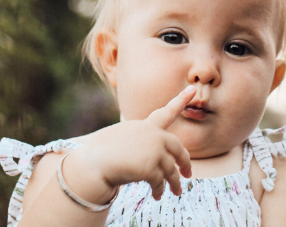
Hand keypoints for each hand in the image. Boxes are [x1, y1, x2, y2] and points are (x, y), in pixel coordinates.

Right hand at [70, 85, 195, 200]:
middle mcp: (153, 135)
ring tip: (177, 192)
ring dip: (175, 183)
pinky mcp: (151, 167)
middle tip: (188, 174)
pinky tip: (157, 196)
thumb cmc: (102, 152)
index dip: (181, 100)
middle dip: (185, 162)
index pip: (166, 112)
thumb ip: (143, 143)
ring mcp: (154, 151)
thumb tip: (156, 158)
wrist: (93, 162)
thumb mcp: (124, 139)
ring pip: (171, 169)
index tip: (192, 89)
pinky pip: (160, 181)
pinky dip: (159, 190)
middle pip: (178, 148)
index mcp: (145, 126)